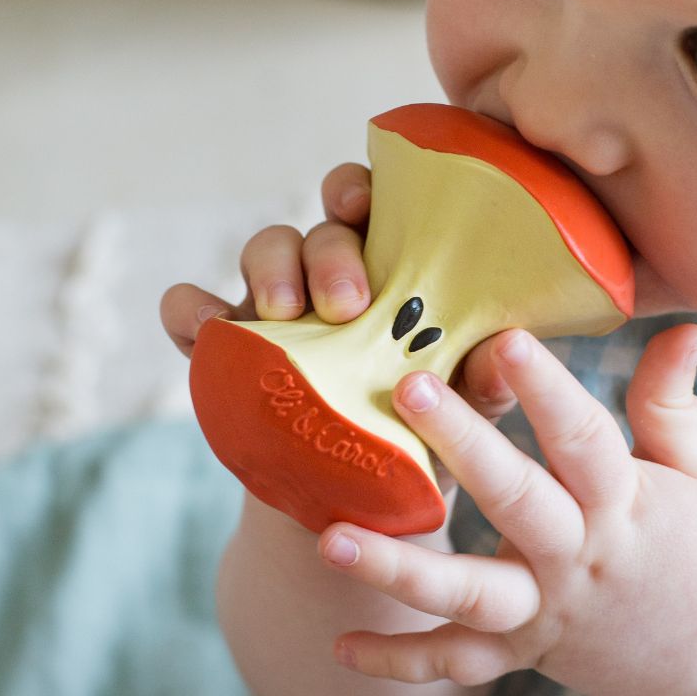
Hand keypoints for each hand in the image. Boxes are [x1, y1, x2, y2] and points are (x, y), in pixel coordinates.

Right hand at [159, 162, 518, 425]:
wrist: (358, 509)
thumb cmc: (421, 437)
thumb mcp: (462, 412)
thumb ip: (485, 379)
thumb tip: (505, 347)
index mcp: (393, 270)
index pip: (375, 205)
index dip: (362, 188)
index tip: (364, 205)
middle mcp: (331, 276)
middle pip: (322, 227)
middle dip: (329, 252)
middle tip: (348, 304)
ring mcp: (275, 309)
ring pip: (263, 250)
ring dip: (271, 270)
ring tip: (283, 315)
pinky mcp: (228, 349)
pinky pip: (192, 310)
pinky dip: (191, 309)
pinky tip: (208, 327)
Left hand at [317, 325, 696, 695]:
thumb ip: (674, 399)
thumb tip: (682, 324)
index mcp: (625, 504)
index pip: (584, 439)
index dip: (547, 390)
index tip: (506, 340)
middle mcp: (580, 559)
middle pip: (516, 501)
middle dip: (463, 445)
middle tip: (408, 388)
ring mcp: (548, 614)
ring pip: (470, 596)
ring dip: (400, 570)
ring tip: (331, 540)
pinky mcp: (526, 654)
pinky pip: (459, 665)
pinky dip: (402, 661)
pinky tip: (343, 647)